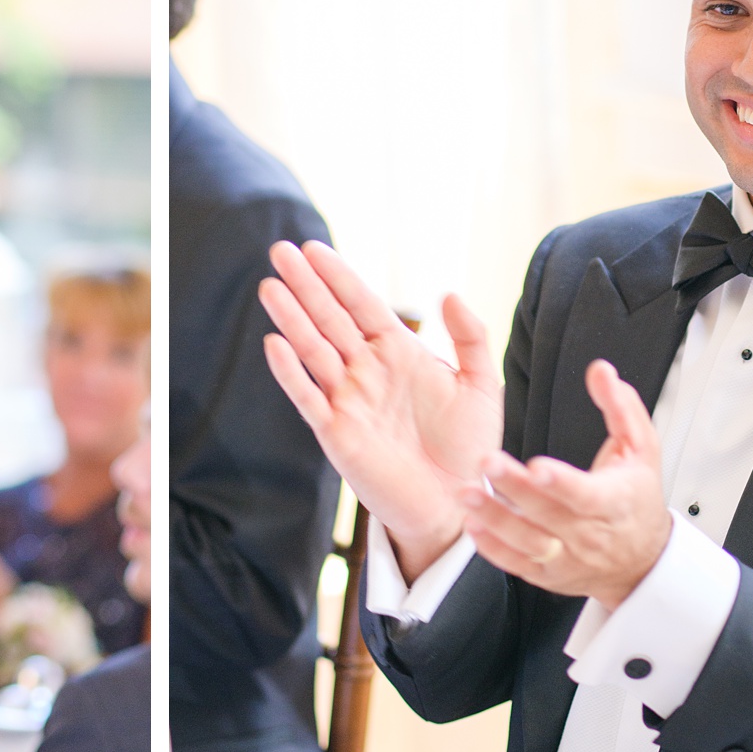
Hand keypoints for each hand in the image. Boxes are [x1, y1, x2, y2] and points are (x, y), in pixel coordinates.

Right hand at [258, 240, 502, 574]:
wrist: (458, 504)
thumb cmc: (470, 447)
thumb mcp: (481, 386)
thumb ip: (471, 338)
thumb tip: (448, 292)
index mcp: (398, 353)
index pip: (362, 305)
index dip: (338, 276)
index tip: (314, 248)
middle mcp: (367, 371)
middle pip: (330, 319)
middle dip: (306, 286)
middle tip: (280, 251)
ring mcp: (349, 400)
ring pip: (314, 351)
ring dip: (292, 319)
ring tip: (271, 287)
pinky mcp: (337, 433)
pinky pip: (309, 398)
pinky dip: (291, 372)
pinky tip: (274, 343)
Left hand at [462, 360, 671, 609]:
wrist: (642, 560)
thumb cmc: (637, 498)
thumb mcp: (641, 448)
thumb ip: (620, 407)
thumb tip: (600, 370)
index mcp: (614, 502)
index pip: (586, 494)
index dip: (562, 482)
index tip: (537, 465)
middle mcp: (590, 534)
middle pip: (549, 514)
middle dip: (516, 488)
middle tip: (486, 461)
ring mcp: (568, 557)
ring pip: (528, 543)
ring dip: (495, 519)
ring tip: (468, 494)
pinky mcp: (548, 574)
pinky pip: (517, 565)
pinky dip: (493, 548)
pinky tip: (473, 525)